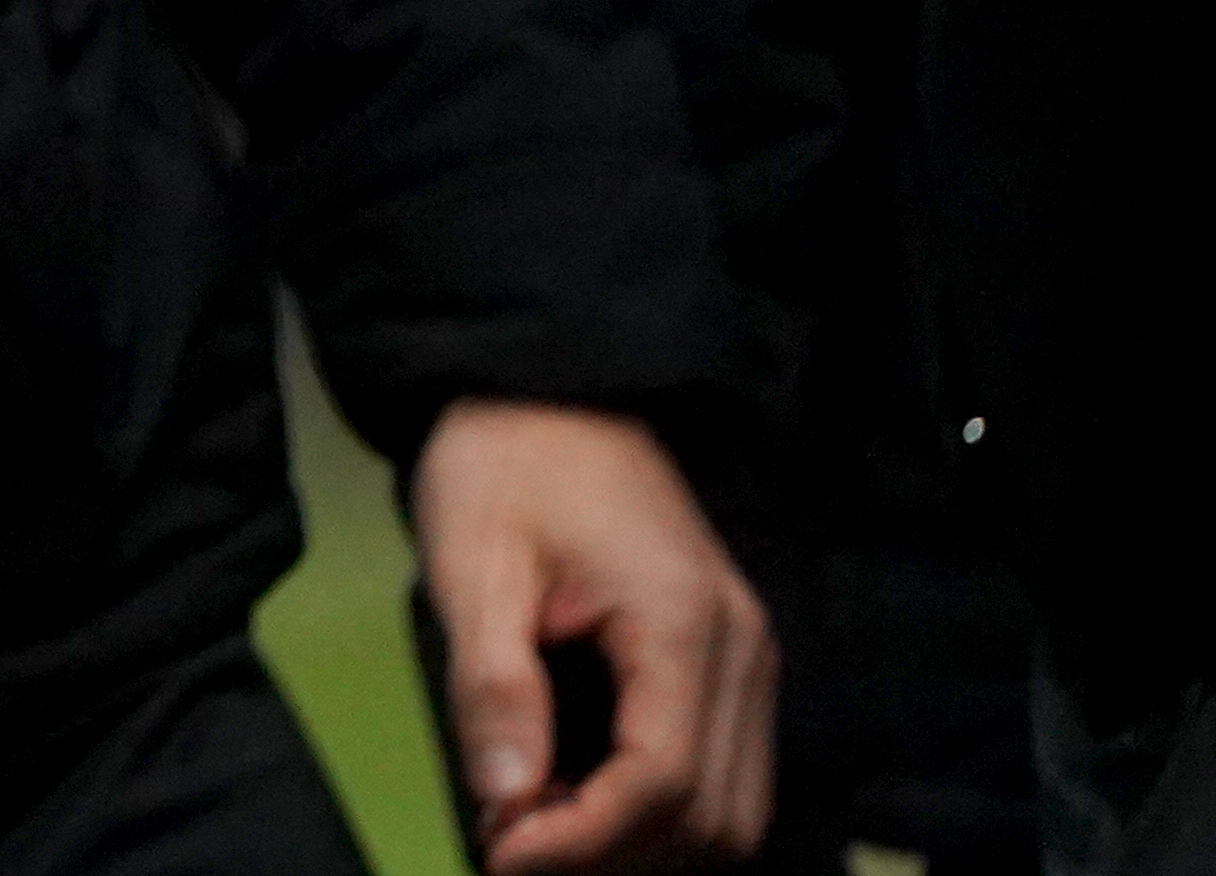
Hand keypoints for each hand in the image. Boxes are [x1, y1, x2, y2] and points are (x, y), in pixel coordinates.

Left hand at [413, 397, 771, 870]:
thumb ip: (494, 687)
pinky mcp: (728, 658)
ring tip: (542, 828)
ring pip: (731, 809)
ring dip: (642, 842)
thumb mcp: (474, 566)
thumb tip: (507, 798)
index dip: (584, 839)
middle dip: (615, 855)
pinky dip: (660, 808)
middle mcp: (739, 646)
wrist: (549, 389)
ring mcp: (745, 654)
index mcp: (682, 620)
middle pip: (713, 816)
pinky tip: (582, 798)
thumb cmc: (506, 460)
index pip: (663, 782)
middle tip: (516, 847)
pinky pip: (721, 771)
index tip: (504, 853)